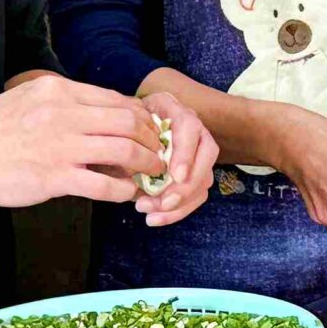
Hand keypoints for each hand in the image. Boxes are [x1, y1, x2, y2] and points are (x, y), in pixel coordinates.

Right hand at [0, 73, 166, 208]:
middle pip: (129, 122)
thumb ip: (66, 103)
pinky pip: (104, 185)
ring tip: (152, 173)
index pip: (117, 100)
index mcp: (58, 91)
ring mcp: (60, 146)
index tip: (149, 131)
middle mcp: (63, 113)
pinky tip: (127, 194)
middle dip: (152, 139)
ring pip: (124, 151)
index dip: (141, 117)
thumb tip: (105, 115)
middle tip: (159, 153)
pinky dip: (123, 190)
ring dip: (147, 164)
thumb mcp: (29, 99)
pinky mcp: (54, 178)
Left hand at [132, 91, 219, 226]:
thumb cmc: (121, 128)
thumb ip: (128, 147)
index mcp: (172, 110)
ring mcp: (196, 151)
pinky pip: (195, 195)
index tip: (176, 176)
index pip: (189, 128)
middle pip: (207, 155)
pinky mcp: (194, 173)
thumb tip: (132, 173)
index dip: (185, 153)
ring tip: (152, 214)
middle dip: (187, 185)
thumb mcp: (120, 130)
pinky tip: (155, 217)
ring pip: (204, 179)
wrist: (124, 131)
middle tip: (164, 203)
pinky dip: (177, 211)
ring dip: (181, 203)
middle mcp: (192, 128)